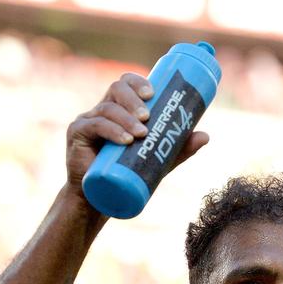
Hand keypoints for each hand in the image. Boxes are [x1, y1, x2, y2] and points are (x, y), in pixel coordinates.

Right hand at [65, 72, 209, 190]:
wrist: (99, 201)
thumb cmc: (127, 176)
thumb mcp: (156, 160)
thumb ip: (178, 147)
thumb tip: (205, 136)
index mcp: (119, 110)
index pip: (126, 84)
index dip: (138, 82)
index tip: (152, 92)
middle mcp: (102, 110)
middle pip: (116, 89)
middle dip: (133, 99)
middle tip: (148, 116)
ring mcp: (87, 121)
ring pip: (106, 108)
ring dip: (126, 118)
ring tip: (141, 134)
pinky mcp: (77, 135)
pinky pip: (94, 126)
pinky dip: (111, 131)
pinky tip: (125, 139)